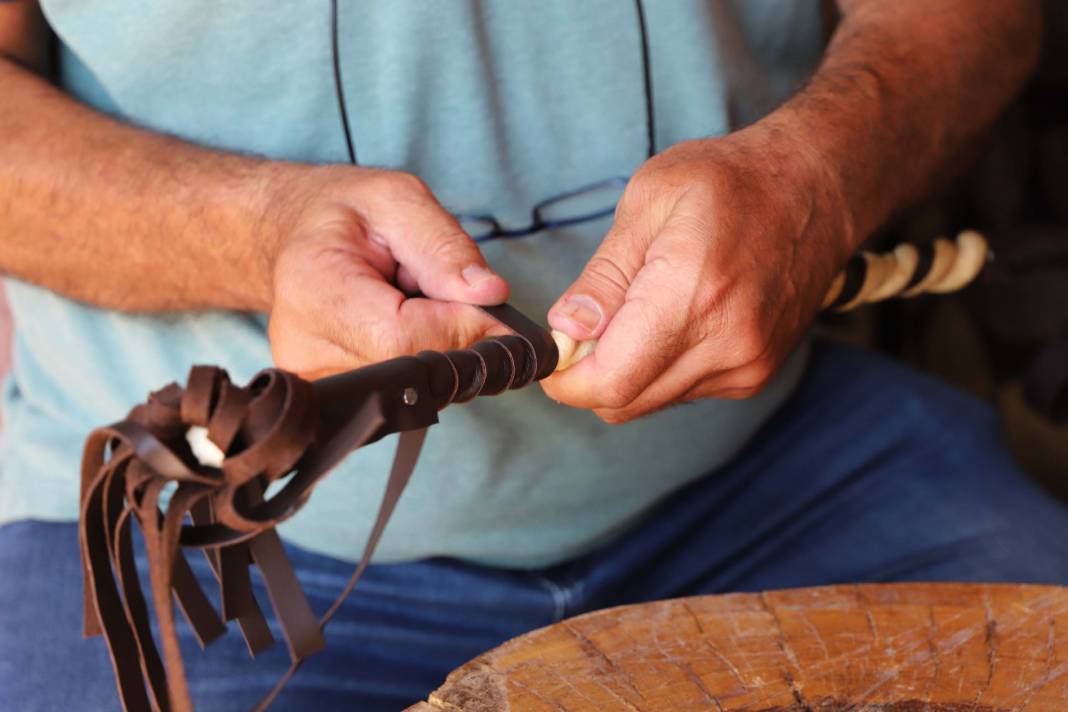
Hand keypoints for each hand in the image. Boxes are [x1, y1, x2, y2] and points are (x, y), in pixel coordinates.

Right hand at [266, 166, 508, 379]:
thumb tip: (489, 295)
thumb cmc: (344, 213)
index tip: (492, 308)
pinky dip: (414, 360)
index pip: (403, 339)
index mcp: (314, 289)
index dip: (461, 328)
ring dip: (433, 349)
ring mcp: (312, 377)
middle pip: (410, 371)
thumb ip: (445, 247)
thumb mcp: (398, 200)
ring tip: (411, 305)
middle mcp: (304, 346)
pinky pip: (396, 392)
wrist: (293, 233)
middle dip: (449, 335)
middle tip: (443, 295)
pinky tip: (400, 329)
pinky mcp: (328, 392)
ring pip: (410, 388)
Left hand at [541, 125, 854, 422]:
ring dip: (627, 371)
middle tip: (584, 328)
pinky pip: (683, 391)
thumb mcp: (649, 199)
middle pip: (625, 402)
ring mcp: (747, 364)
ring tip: (638, 310)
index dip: (565, 380)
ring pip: (651, 401)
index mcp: (692, 293)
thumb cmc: (730, 181)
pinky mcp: (756, 374)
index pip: (611, 381)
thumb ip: (603, 275)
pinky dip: (660, 368)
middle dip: (588, 376)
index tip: (551, 355)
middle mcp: (726, 342)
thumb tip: (566, 331)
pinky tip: (673, 320)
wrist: (816, 188)